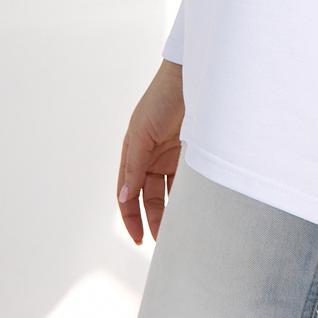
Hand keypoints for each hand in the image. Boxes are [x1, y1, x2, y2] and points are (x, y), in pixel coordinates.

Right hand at [117, 60, 184, 244]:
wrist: (194, 76)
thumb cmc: (162, 97)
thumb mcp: (142, 132)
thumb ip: (134, 165)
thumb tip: (123, 197)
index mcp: (133, 152)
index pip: (127, 193)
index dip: (130, 216)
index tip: (138, 238)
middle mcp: (151, 157)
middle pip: (149, 197)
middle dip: (155, 220)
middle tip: (165, 241)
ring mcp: (172, 155)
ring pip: (170, 192)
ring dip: (172, 210)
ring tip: (181, 230)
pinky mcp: (191, 152)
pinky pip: (188, 180)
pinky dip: (189, 195)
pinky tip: (194, 208)